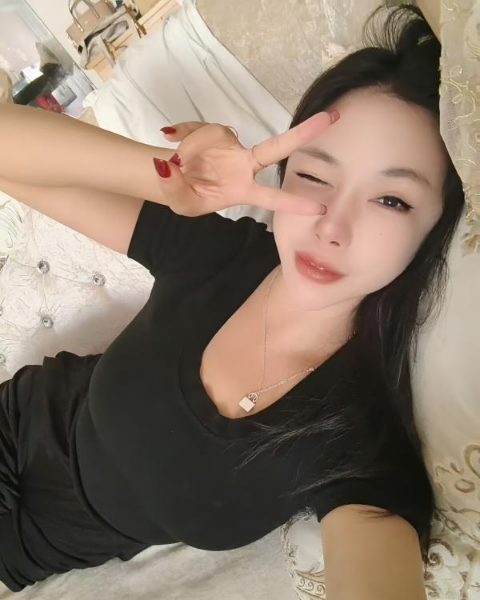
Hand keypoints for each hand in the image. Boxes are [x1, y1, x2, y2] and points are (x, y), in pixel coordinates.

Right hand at [154, 112, 337, 216]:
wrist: (173, 176)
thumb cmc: (186, 195)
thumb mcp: (180, 201)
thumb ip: (173, 185)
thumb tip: (169, 164)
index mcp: (242, 189)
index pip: (272, 196)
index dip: (293, 202)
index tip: (321, 208)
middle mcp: (244, 165)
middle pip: (277, 147)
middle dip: (305, 132)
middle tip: (332, 116)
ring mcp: (232, 146)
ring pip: (216, 135)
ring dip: (192, 145)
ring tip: (177, 160)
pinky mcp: (217, 132)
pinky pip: (200, 128)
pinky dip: (184, 133)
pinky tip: (172, 138)